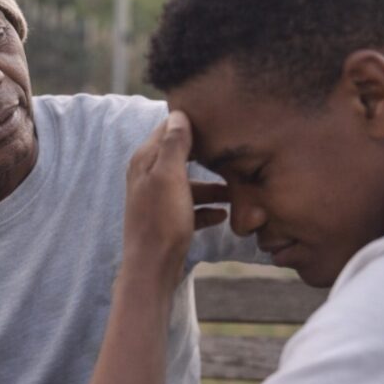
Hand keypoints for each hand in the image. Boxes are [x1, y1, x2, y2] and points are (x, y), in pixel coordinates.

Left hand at [123, 111, 227, 284]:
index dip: (192, 123)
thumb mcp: (169, 177)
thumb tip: (179, 114)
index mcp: (145, 161)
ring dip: (213, 187)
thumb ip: (173, 145)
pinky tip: (224, 214)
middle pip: (182, 156)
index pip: (168, 128)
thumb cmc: (161, 222)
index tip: (218, 121)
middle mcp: (148, 176)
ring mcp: (158, 200)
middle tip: (233, 151)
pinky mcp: (167, 221)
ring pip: (190, 184)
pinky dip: (207, 209)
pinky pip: (190, 208)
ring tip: (238, 190)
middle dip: (207, 155)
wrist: (152, 269)